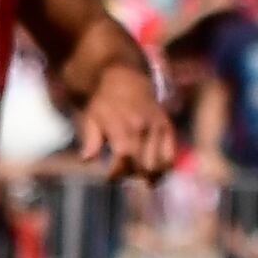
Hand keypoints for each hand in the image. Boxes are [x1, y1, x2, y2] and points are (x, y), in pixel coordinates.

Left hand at [74, 55, 183, 181]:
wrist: (124, 79)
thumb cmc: (103, 103)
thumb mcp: (90, 118)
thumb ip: (90, 140)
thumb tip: (86, 160)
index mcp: (122, 127)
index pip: (124, 159)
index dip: (118, 173)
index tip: (110, 178)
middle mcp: (142, 128)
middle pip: (143, 165)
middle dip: (133, 176)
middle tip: (125, 176)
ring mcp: (157, 127)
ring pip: (159, 163)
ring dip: (149, 175)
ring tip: (140, 178)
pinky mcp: (167, 126)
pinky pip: (171, 154)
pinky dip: (164, 166)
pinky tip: (155, 172)